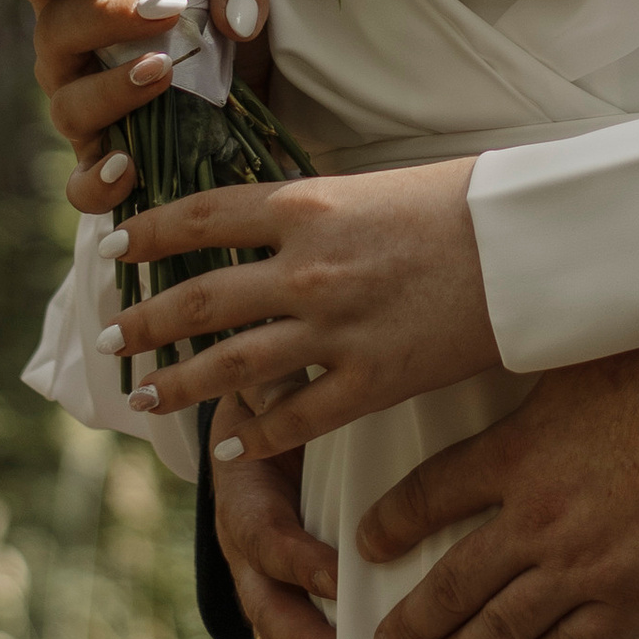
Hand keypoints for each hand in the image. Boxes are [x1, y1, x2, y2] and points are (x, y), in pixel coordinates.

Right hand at [9, 0, 274, 216]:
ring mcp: (76, 108)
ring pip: (67, 103)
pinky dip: (97, 180)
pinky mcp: (100, 161)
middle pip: (51, 29)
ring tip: (162, 73)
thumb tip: (235, 18)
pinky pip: (80, 183)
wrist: (246, 96)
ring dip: (113, 87)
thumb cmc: (217, 23)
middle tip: (166, 11)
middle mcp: (65, 52)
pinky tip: (128, 167)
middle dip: (107, 17)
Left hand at [95, 159, 498, 442]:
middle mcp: (308, 268)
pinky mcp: (371, 381)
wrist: (530, 246)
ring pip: (230, 366)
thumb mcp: (375, 188)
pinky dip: (254, 437)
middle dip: (142, 322)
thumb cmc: (465, 203)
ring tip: (143, 397)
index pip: (201, 217)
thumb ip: (316, 212)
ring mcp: (335, 330)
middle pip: (199, 299)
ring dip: (177, 384)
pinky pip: (295, 418)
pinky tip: (229, 450)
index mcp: (308, 205)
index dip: (148, 234)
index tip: (114, 248)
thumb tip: (270, 228)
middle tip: (108, 337)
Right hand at [211, 399, 339, 638]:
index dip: (300, 563)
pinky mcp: (271, 600)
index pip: (268, 539)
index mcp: (242, 500)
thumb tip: (288, 366)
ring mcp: (253, 582)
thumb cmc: (269, 403)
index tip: (340, 582)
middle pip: (266, 608)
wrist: (239, 425)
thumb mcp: (268, 389)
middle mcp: (241, 550)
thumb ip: (278, 392)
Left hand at [359, 356, 638, 638]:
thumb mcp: (588, 357)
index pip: (430, 495)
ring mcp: (581, 569)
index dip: (391, 524)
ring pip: (500, 629)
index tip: (370, 544)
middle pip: (452, 585)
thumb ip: (539, 363)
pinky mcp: (629, 604)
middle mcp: (537, 520)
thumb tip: (510, 332)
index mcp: (519, 453)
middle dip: (411, 622)